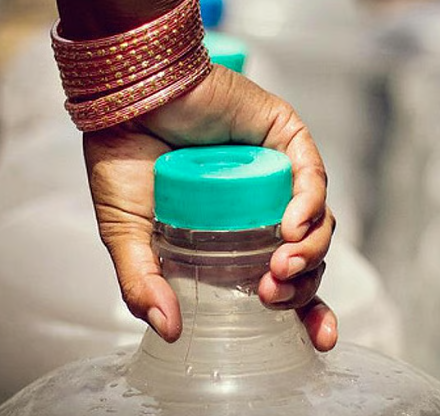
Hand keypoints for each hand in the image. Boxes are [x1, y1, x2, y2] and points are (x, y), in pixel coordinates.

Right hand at [83, 65, 337, 350]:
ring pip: (319, 221)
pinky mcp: (283, 137)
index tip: (318, 340)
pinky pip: (312, 176)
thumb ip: (143, 283)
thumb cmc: (123, 158)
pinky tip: (292, 226)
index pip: (286, 281)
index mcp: (235, 237)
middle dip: (305, 287)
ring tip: (281, 267)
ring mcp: (277, 174)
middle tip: (272, 297)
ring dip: (310, 250)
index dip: (308, 310)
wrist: (121, 99)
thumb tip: (168, 330)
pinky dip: (309, 204)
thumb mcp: (127, 234)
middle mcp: (263, 208)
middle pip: (309, 256)